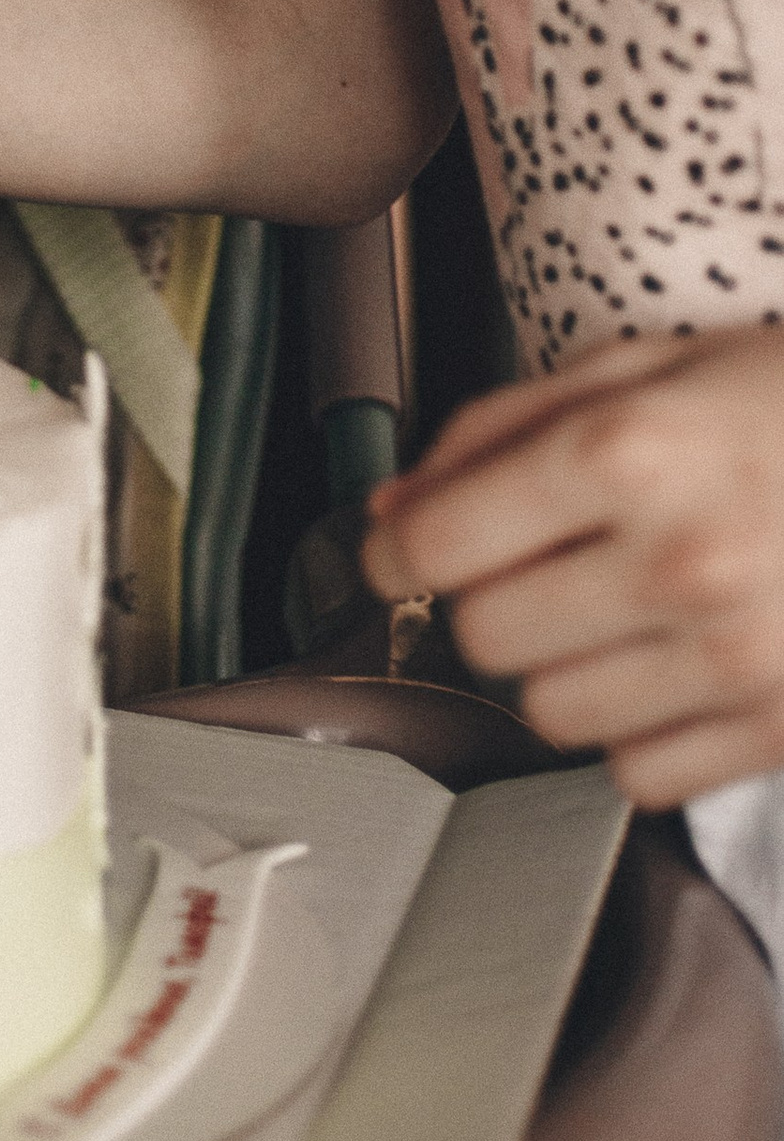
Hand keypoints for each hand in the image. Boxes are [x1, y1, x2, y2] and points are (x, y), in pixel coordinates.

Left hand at [365, 324, 783, 806]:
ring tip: (617, 613)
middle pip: (484, 635)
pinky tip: (672, 670)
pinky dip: (636, 733)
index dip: (398, 549)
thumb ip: (500, 428)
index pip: (440, 541)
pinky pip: (637, 775)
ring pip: (549, 714)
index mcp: (627, 452)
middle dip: (487, 599)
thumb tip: (395, 502)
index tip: (403, 551)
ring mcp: (735, 659)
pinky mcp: (779, 732)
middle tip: (538, 566)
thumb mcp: (645, 366)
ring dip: (559, 668)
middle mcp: (676, 563)